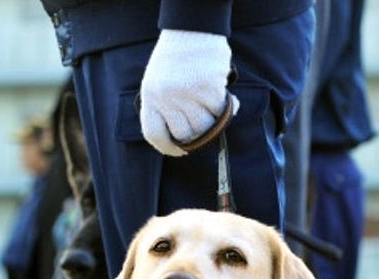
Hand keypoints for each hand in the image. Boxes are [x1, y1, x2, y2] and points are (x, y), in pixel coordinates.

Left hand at [139, 30, 238, 156]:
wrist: (191, 26)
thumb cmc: (176, 56)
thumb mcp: (158, 81)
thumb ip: (165, 107)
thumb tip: (184, 138)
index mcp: (150, 95)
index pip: (154, 135)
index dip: (168, 148)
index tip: (180, 151)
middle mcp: (166, 97)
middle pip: (185, 135)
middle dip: (197, 133)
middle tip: (204, 123)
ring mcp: (187, 94)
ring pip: (205, 126)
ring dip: (213, 120)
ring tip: (213, 105)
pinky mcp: (208, 88)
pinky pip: (221, 112)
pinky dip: (228, 108)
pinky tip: (228, 98)